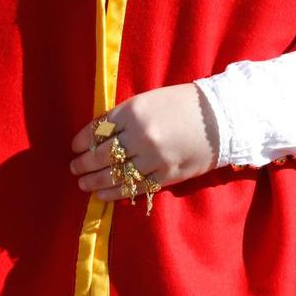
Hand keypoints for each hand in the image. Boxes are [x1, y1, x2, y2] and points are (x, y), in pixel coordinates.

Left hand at [68, 85, 218, 202]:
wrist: (220, 117)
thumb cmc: (181, 104)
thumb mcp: (147, 100)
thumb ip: (122, 117)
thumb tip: (96, 136)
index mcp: (133, 111)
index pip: (97, 130)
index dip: (82, 142)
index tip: (75, 148)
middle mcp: (141, 135)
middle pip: (102, 155)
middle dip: (84, 164)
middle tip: (75, 168)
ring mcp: (153, 158)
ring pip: (115, 175)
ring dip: (95, 181)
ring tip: (83, 184)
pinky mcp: (166, 176)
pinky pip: (134, 188)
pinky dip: (115, 193)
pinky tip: (103, 195)